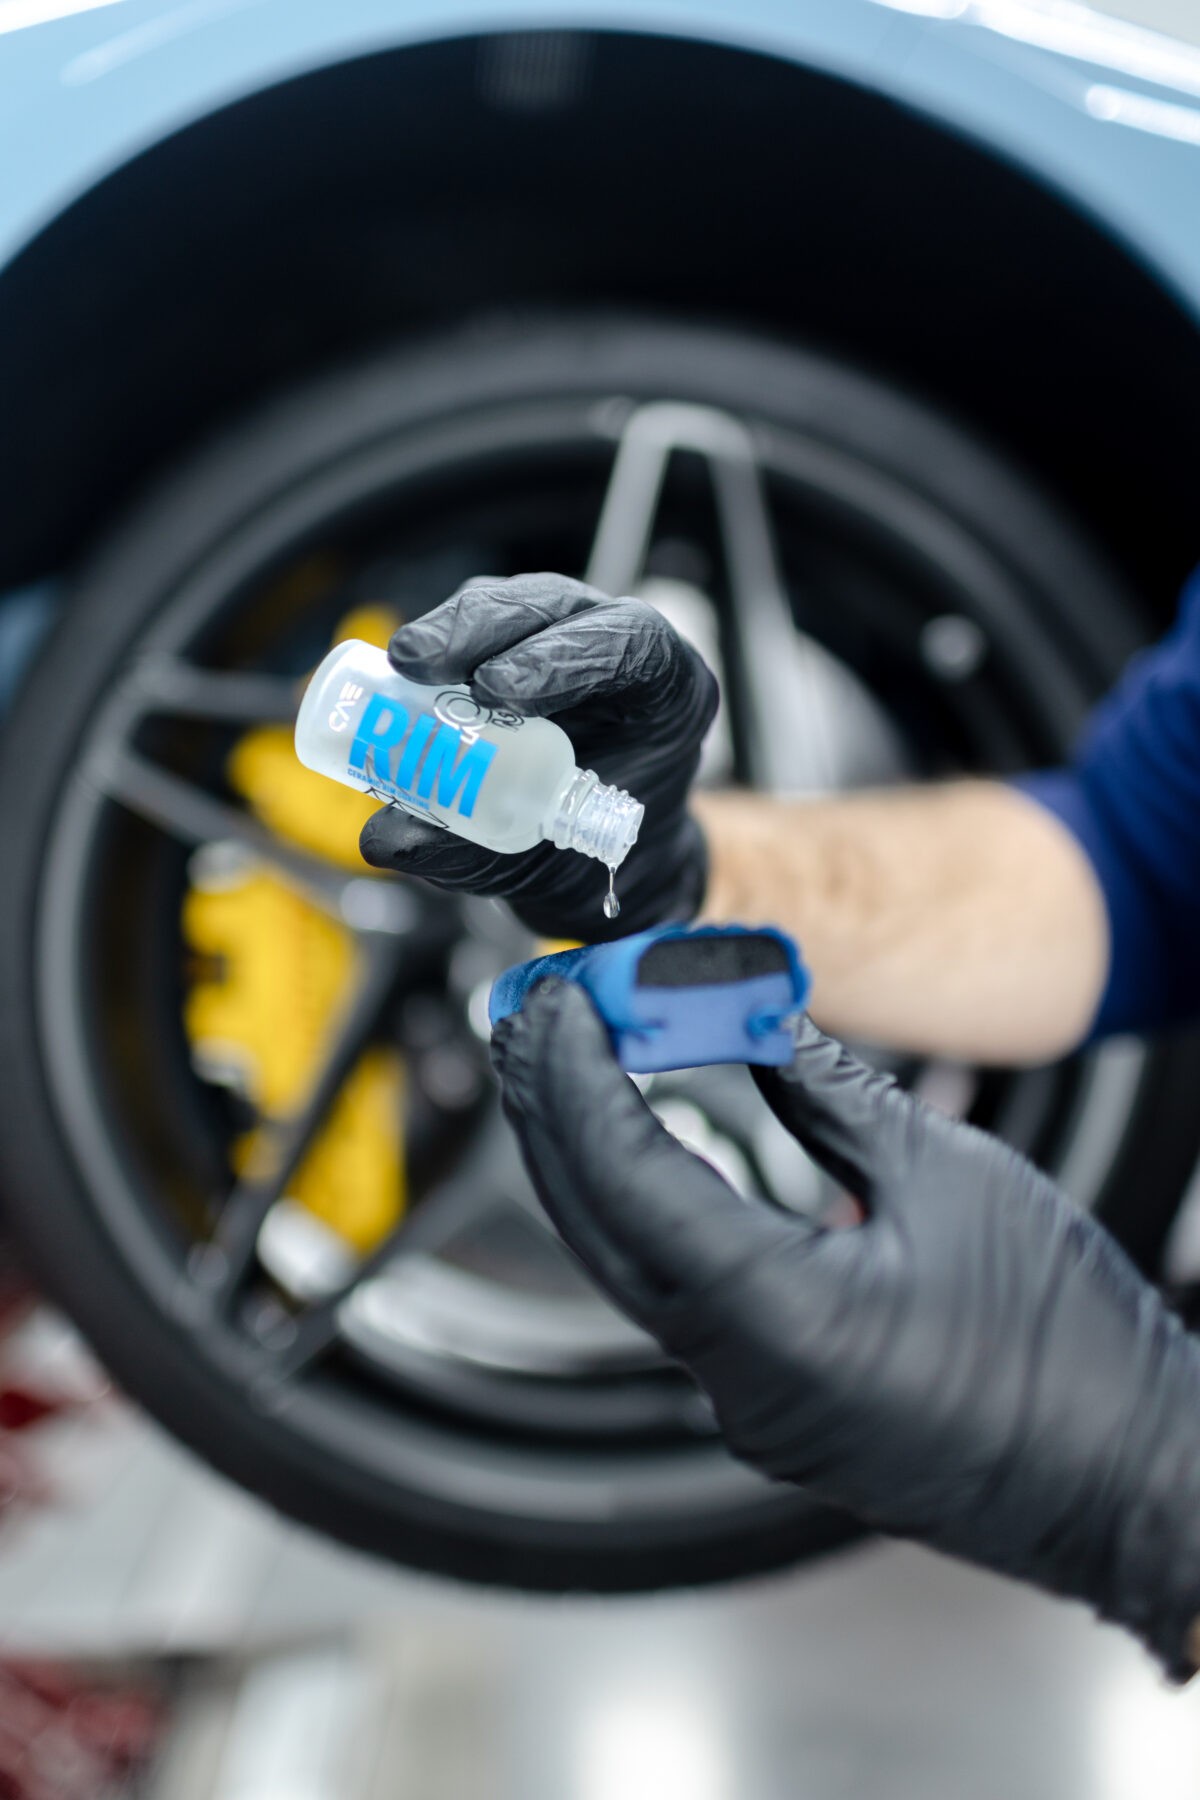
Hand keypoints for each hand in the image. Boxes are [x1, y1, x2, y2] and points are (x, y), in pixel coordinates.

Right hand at [358, 573, 718, 940]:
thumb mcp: (543, 864)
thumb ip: (471, 853)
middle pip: (560, 607)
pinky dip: (443, 642)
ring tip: (405, 664)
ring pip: (517, 604)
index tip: (494, 691)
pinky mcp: (527, 638)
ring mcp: (574, 634)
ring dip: (455, 628)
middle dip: (484, 628)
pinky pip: (485, 623)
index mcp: (669, 694)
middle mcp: (626, 648)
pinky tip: (407, 668)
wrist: (589, 854)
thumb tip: (385, 837)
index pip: (632, 645)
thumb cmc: (587, 852)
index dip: (563, 656)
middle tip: (420, 665)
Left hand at [491, 979, 1199, 1676]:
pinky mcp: (776, 1409)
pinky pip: (681, 1300)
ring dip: (594, 1161)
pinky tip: (647, 1149)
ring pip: (630, 1265)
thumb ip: (830, 1096)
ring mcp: (752, 1406)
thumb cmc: (1069, 1348)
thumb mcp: (947, 1178)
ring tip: (572, 1063)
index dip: (577, 1078)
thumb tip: (756, 1022)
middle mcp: (739, 1379)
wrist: (1137, 1485)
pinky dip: (651, 1212)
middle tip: (533, 1014)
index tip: (560, 1000)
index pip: (626, 1179)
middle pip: (600, 1226)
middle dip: (554, 1111)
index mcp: (776, 1321)